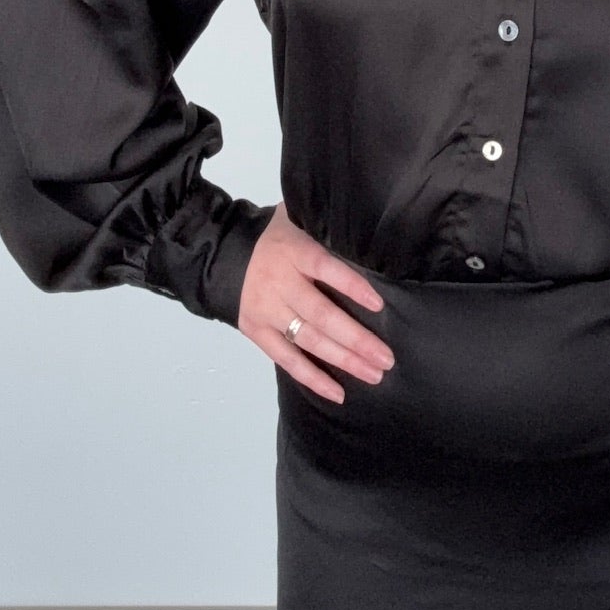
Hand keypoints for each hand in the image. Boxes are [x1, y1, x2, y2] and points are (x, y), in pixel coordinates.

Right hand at [237, 203, 394, 401]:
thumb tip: (366, 220)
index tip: (378, 304)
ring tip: (374, 374)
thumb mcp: (296, 216)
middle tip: (386, 358)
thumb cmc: (275, 235)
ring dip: (343, 360)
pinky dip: (312, 378)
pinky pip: (286, 360)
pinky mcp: (257, 332)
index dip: (351, 286)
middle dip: (356, 339)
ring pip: (308, 340)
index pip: (325, 268)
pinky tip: (338, 393)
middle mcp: (280, 283)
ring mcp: (267, 311)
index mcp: (294, 252)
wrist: (223, 253)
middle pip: (320, 315)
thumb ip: (325, 222)